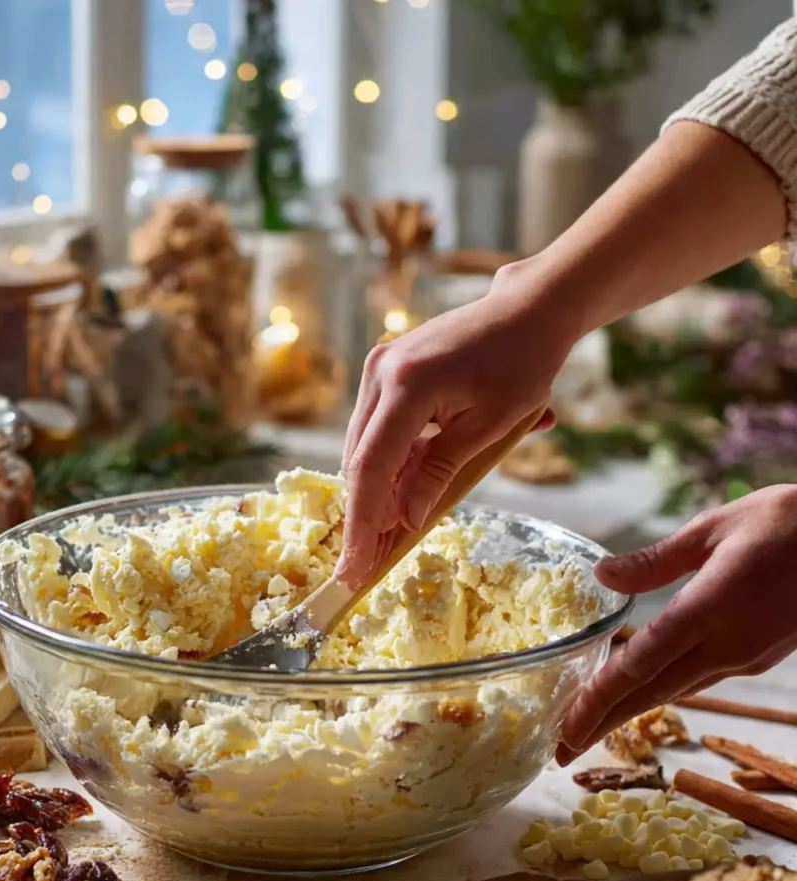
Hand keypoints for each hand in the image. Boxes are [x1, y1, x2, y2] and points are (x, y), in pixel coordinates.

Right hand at [337, 268, 570, 587]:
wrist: (526, 311)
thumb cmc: (521, 366)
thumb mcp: (488, 428)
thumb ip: (439, 474)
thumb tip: (406, 521)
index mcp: (406, 386)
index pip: (372, 467)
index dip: (363, 523)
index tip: (355, 567)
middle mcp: (380, 374)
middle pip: (359, 460)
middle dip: (363, 515)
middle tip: (363, 566)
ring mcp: (379, 370)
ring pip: (364, 447)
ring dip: (376, 492)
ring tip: (384, 540)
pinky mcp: (386, 372)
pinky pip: (378, 430)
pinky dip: (388, 465)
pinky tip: (400, 497)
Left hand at [557, 484, 796, 763]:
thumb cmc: (785, 523)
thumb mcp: (713, 529)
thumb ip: (655, 561)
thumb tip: (602, 575)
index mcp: (710, 610)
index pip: (642, 666)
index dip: (600, 701)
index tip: (566, 729)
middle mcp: (728, 645)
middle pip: (653, 694)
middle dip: (603, 724)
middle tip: (560, 751)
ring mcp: (747, 656)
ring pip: (675, 690)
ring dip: (628, 710)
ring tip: (585, 726)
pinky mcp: (759, 656)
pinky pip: (698, 677)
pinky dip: (659, 687)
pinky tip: (634, 688)